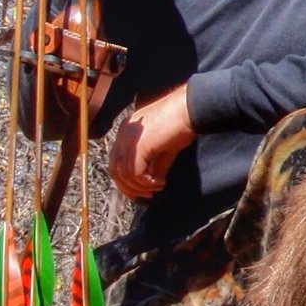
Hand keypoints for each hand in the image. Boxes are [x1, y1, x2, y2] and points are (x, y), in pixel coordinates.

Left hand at [109, 83, 195, 199]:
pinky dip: (147, 182)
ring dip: (141, 187)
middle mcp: (123, 134)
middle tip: (146, 196)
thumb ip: (155, 164)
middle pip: (115, 169)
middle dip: (128, 187)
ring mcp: (129, 139)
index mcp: (127, 131)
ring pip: (125, 174)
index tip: (140, 191)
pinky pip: (136, 173)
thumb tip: (153, 182)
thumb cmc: (180, 123)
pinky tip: (160, 182)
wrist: (190, 109)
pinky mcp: (139, 146)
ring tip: (157, 188)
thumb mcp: (165, 148)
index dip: (125, 180)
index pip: (116, 161)